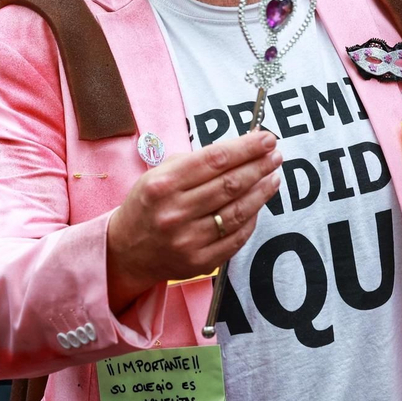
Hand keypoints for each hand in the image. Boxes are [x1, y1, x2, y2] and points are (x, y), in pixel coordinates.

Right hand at [105, 131, 282, 308]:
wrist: (126, 251)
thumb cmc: (147, 206)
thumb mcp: (157, 175)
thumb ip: (193, 162)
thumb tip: (237, 150)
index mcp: (163, 185)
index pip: (215, 160)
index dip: (246, 147)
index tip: (265, 138)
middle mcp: (175, 212)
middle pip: (230, 184)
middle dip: (259, 166)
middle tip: (275, 155)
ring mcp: (188, 240)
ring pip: (237, 211)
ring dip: (261, 191)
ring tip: (274, 177)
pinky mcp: (200, 262)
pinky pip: (236, 238)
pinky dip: (251, 219)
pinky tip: (259, 205)